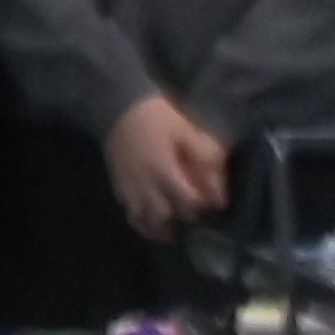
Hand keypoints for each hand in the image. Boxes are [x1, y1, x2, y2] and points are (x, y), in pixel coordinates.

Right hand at [103, 94, 230, 239]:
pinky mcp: (118, 183)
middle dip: (183, 222)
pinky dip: (142, 222)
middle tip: (197, 222)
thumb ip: (204, 154)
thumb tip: (218, 182)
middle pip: (165, 215)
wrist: (116, 101)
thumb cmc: (155, 114)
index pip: (188, 200)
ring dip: (161, 229)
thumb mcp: (186, 127)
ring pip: (145, 219)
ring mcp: (129, 186)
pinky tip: (151, 224)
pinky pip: (130, 212)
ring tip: (174, 233)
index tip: (217, 205)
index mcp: (164, 169)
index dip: (204, 205)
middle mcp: (146, 184)